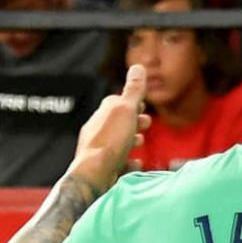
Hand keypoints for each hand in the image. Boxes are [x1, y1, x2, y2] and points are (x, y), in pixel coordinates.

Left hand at [67, 65, 151, 192]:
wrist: (94, 175)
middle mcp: (97, 131)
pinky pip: (118, 162)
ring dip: (131, 139)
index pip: (115, 102)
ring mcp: (99, 150)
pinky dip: (129, 161)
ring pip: (117, 141)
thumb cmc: (110, 141)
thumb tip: (138, 67)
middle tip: (147, 123)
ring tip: (142, 141)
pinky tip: (136, 163)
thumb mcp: (126, 110)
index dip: (131, 102)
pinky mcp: (104, 169)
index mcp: (102, 115)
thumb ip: (133, 90)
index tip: (143, 104)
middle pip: (117, 122)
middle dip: (133, 120)